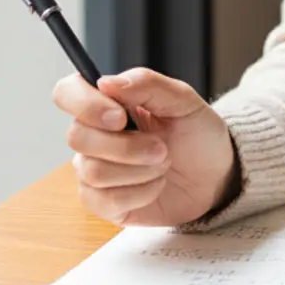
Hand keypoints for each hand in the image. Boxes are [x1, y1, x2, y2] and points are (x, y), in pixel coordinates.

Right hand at [54, 67, 236, 226]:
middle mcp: (96, 135)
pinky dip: (139, 193)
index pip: (67, 92)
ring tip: (163, 164)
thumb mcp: (183, 100)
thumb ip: (147, 84)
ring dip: (138, 170)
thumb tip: (106, 81)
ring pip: (92, 172)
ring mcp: (95, 170)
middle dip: (126, 146)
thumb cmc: (197, 133)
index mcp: (110, 103)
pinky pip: (104, 201)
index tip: (119, 117)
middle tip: (161, 148)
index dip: (84, 104)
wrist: (216, 175)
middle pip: (77, 137)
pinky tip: (155, 185)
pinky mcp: (103, 203)